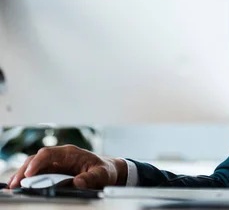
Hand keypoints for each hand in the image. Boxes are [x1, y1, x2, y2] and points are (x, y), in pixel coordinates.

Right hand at [7, 144, 126, 188]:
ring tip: (12, 186)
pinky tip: (19, 185)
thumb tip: (78, 182)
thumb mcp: (102, 174)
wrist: (107, 170)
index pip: (49, 153)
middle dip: (24, 170)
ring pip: (34, 166)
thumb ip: (92, 178)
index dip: (38, 163)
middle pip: (37, 159)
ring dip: (22, 175)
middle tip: (15, 183)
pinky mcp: (53, 171)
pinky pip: (37, 173)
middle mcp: (60, 156)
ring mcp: (55, 163)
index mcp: (71, 153)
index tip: (29, 174)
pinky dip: (27, 179)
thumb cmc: (104, 169)